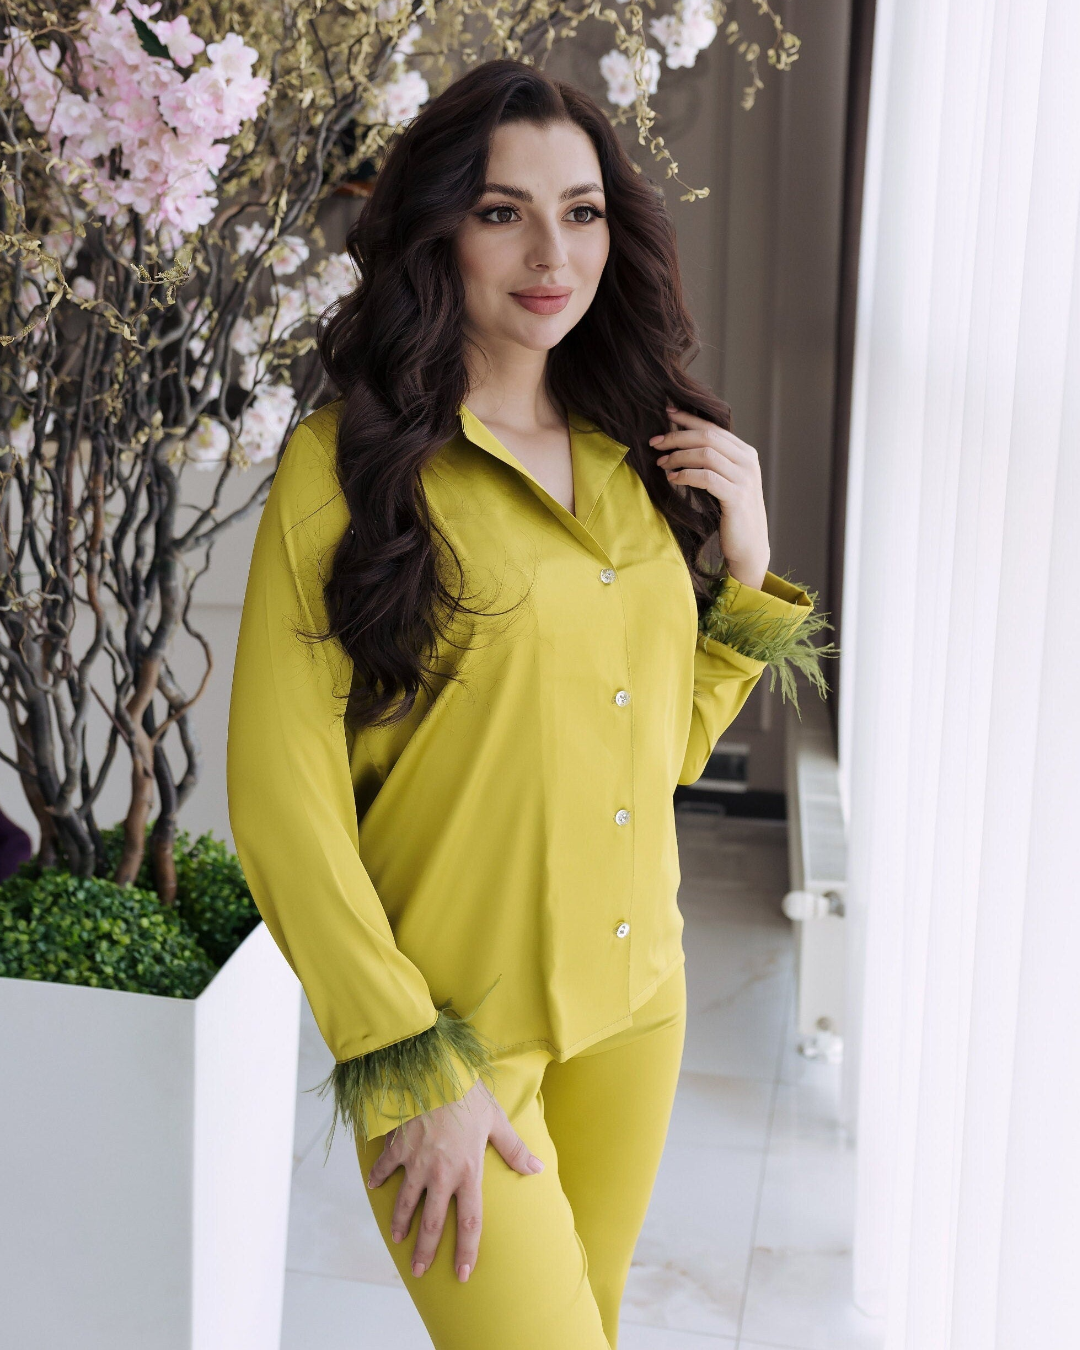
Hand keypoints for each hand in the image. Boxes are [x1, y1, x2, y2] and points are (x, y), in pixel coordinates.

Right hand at [366, 1075, 543, 1283]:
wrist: (434, 1071)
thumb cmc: (468, 1094)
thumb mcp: (496, 1121)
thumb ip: (514, 1149)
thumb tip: (537, 1169)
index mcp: (467, 1171)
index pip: (469, 1220)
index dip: (466, 1249)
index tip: (462, 1272)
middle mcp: (440, 1174)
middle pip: (432, 1223)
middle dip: (425, 1250)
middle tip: (419, 1270)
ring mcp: (415, 1163)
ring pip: (406, 1203)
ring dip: (401, 1223)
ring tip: (398, 1238)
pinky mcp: (397, 1147)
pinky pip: (384, 1168)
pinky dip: (377, 1178)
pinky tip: (373, 1186)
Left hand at [650, 404, 770, 587]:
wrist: (749, 547)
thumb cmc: (731, 515)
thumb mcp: (725, 482)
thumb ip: (713, 462)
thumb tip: (680, 444)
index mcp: (745, 453)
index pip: (713, 427)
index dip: (688, 418)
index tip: (666, 412)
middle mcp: (748, 462)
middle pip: (708, 437)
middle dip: (677, 436)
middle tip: (655, 442)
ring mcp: (745, 479)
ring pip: (706, 454)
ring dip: (679, 456)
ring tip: (661, 463)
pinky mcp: (736, 497)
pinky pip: (707, 477)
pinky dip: (686, 475)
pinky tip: (672, 478)